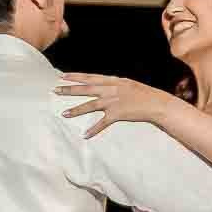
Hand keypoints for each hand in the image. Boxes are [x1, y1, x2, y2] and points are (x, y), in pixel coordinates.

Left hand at [56, 73, 176, 138]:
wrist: (156, 103)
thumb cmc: (144, 94)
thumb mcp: (127, 84)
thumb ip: (114, 85)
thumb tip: (104, 86)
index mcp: (113, 81)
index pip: (90, 77)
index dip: (75, 76)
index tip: (63, 76)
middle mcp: (110, 89)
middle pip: (86, 89)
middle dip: (69, 90)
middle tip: (55, 90)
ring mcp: (113, 102)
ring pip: (90, 105)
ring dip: (76, 110)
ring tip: (64, 114)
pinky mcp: (117, 114)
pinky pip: (102, 123)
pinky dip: (94, 129)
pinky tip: (85, 134)